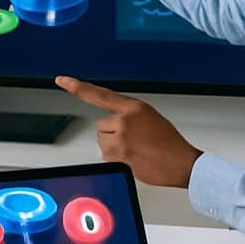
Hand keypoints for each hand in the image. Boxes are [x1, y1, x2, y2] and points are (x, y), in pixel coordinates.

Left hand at [56, 77, 201, 187]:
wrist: (182, 162)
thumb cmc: (169, 142)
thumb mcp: (149, 118)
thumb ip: (128, 117)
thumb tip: (112, 125)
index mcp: (133, 107)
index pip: (99, 94)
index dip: (78, 87)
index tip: (62, 80)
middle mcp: (124, 120)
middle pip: (101, 126)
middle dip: (113, 135)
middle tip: (134, 141)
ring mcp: (121, 138)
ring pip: (103, 143)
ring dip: (114, 148)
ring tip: (136, 150)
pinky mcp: (119, 155)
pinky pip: (107, 157)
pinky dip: (117, 159)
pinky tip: (135, 159)